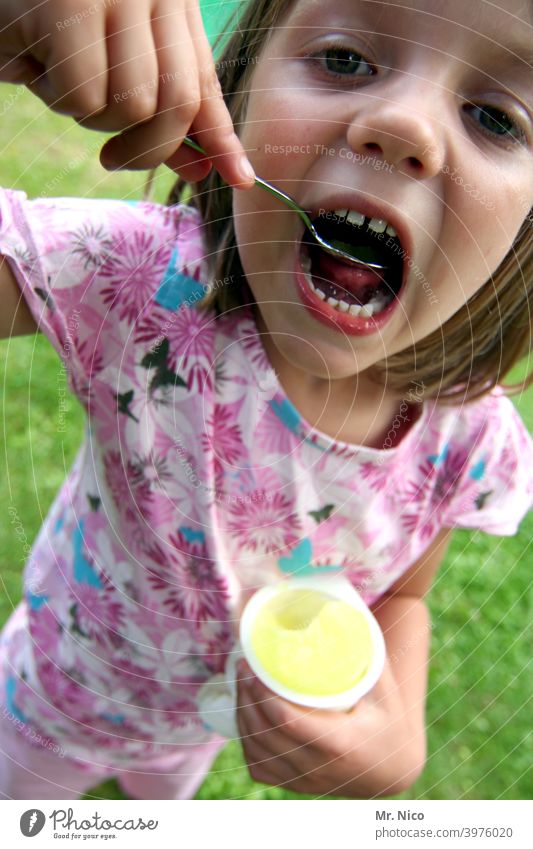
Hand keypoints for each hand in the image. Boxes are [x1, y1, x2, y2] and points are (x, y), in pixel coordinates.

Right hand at [0, 0, 254, 183]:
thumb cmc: (45, 26)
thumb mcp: (112, 67)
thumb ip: (158, 112)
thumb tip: (201, 169)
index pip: (205, 82)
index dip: (222, 137)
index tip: (240, 179)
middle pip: (178, 103)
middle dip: (149, 150)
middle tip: (113, 159)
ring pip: (132, 106)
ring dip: (92, 115)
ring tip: (58, 73)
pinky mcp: (70, 6)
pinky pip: (85, 98)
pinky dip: (57, 97)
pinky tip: (34, 61)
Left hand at [236, 658, 425, 797]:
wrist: (394, 769)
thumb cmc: (389, 718)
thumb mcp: (383, 685)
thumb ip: (363, 649)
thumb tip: (334, 602)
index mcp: (341, 744)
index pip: (288, 721)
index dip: (262, 694)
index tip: (252, 666)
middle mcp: (320, 769)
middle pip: (266, 735)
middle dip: (246, 698)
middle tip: (242, 667)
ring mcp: (306, 783)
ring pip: (258, 753)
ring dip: (242, 717)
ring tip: (241, 686)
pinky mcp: (297, 788)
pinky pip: (260, 769)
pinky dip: (248, 742)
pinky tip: (247, 717)